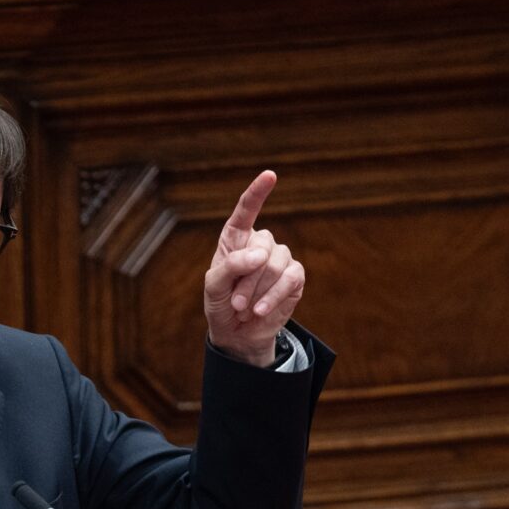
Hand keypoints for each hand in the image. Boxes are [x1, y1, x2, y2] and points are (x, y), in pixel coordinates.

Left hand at [205, 171, 302, 367]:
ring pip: (274, 265)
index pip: (246, 210)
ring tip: (245, 308)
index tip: (270, 175)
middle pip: (261, 247)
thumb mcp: (214, 286)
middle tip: (235, 302)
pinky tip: (261, 310)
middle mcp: (260, 243)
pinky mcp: (295, 277)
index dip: (258, 192)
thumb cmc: (221, 304)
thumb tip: (259, 255)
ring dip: (257, 292)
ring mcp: (280, 258)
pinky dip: (273, 297)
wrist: (238, 333)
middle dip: (246, 279)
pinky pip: (289, 280)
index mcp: (236, 238)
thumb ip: (230, 266)